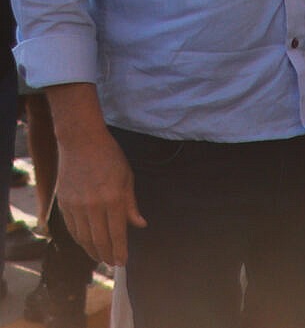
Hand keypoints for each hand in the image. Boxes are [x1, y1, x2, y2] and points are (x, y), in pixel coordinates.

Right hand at [53, 121, 144, 266]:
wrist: (81, 142)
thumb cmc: (109, 157)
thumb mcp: (127, 178)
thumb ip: (131, 204)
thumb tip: (139, 224)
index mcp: (113, 198)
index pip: (117, 232)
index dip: (120, 250)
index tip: (123, 262)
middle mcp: (94, 205)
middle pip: (99, 239)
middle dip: (107, 254)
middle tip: (112, 264)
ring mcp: (76, 205)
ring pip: (84, 237)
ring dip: (92, 250)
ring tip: (100, 258)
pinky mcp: (63, 203)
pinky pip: (72, 228)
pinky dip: (79, 239)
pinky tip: (86, 244)